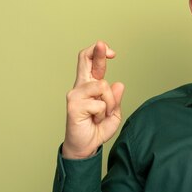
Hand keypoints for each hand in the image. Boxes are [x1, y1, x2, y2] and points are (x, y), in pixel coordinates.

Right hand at [62, 41, 124, 158]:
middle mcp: (80, 87)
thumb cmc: (97, 128)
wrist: (86, 147)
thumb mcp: (113, 113)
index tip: (111, 52)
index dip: (99, 53)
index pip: (90, 63)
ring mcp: (75, 95)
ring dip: (109, 103)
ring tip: (102, 115)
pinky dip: (103, 114)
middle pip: (85, 61)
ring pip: (102, 86)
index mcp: (90, 86)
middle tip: (102, 44)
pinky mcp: (73, 106)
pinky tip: (94, 120)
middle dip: (96, 51)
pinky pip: (99, 104)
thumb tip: (118, 84)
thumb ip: (115, 99)